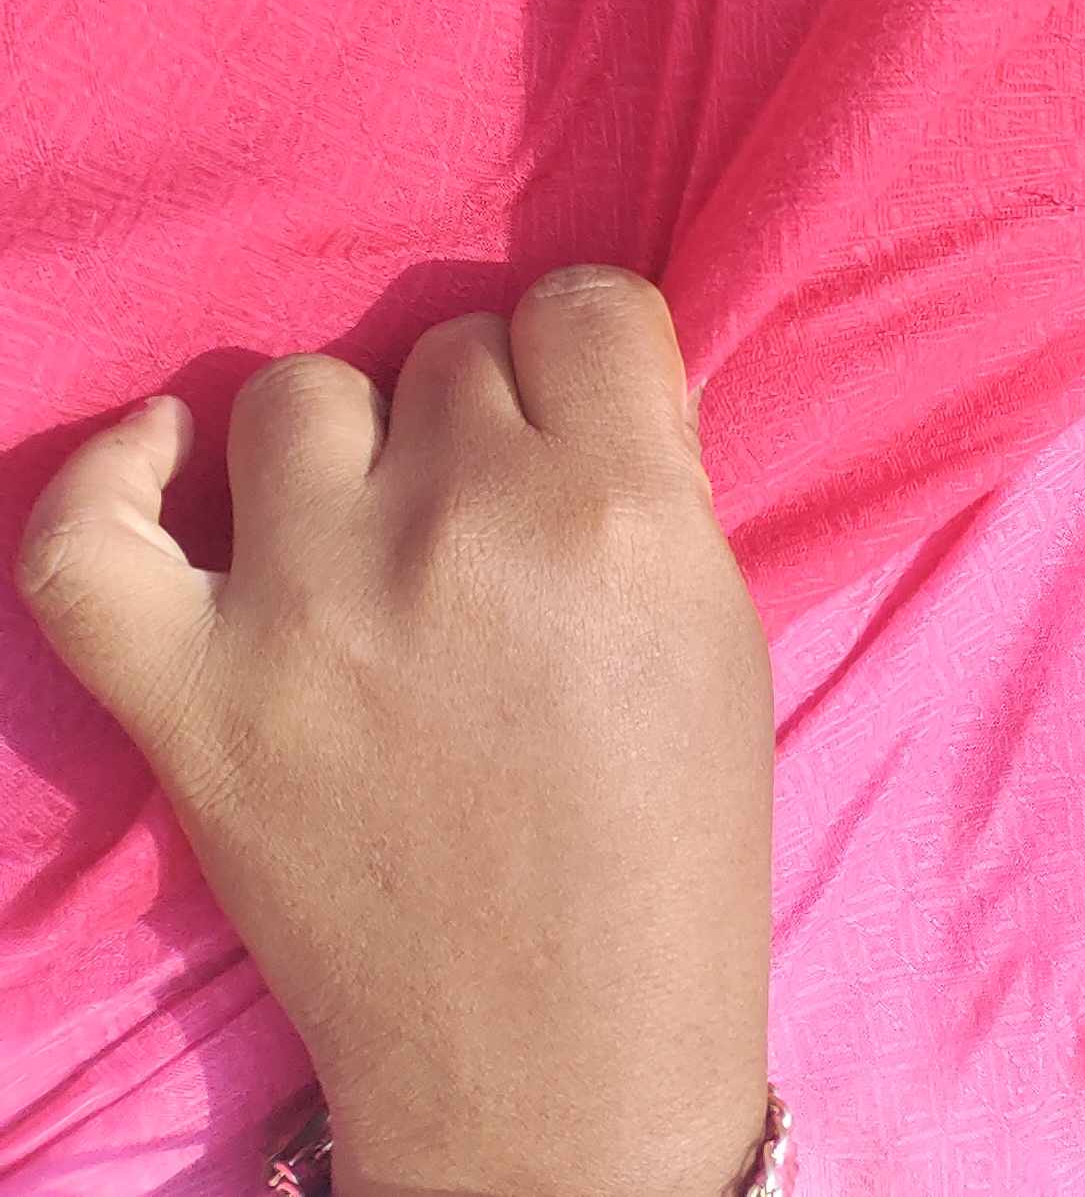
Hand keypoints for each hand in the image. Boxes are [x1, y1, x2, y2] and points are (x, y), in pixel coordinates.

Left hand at [17, 269, 773, 1196]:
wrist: (561, 1055)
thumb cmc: (672, 844)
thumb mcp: (721, 626)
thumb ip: (646, 484)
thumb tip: (553, 386)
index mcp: (623, 510)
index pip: (579, 305)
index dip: (586, 357)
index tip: (581, 413)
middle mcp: (463, 531)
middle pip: (449, 352)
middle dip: (481, 420)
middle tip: (494, 522)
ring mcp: (308, 611)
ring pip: (299, 399)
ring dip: (347, 449)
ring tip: (374, 533)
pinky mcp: (190, 703)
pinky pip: (87, 536)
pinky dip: (112, 480)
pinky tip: (164, 464)